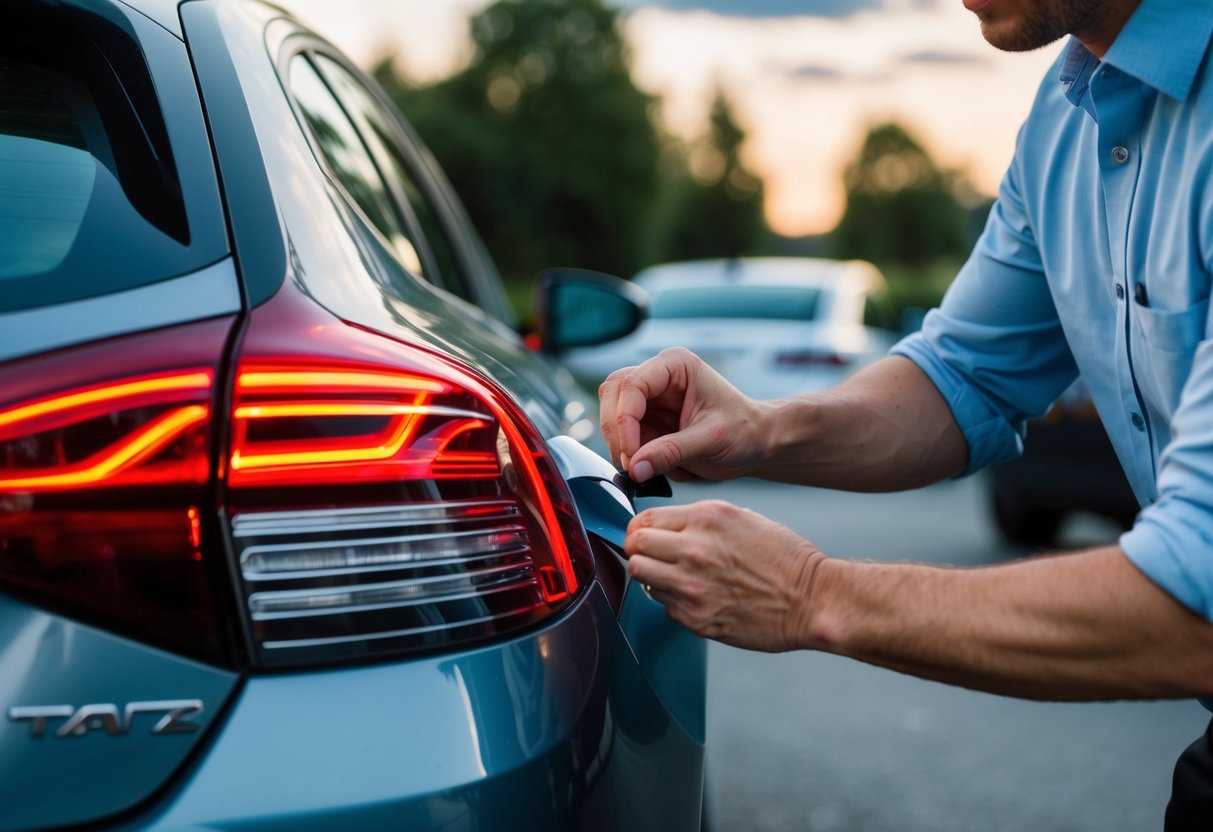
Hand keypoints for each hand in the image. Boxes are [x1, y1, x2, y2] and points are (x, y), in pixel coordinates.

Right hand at [598, 347, 765, 482]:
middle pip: (612, 393)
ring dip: (619, 443)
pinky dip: (628, 453)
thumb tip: (635, 467)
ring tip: (642, 467)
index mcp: (675, 365)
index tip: (632, 454)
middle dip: (616, 430)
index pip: (632, 384)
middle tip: (631, 463)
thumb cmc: (743, 431)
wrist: (755, 443)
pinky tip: (650, 466)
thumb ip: (671, 452)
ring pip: (611, 413)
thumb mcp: (711, 441)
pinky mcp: (646, 420)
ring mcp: (650, 398)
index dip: (625, 420)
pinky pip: (622, 435)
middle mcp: (658, 376)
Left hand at [624, 500, 823, 651]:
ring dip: (652, 576)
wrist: (811, 600)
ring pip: (641, 576)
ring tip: (673, 577)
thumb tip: (666, 527)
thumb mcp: (740, 517)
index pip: (644, 520)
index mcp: (705, 520)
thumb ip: (698, 520)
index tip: (644, 535)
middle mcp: (694, 550)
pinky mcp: (695, 618)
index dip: (640, 529)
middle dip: (638, 551)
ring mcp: (691, 587)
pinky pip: (663, 605)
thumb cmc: (785, 559)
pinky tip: (697, 596)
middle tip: (651, 557)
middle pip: (634, 547)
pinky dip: (673, 601)